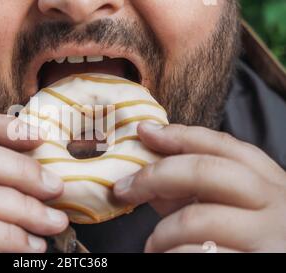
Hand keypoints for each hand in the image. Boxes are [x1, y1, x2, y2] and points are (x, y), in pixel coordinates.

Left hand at [114, 122, 285, 252]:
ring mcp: (271, 238)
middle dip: (155, 176)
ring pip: (194, 219)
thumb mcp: (224, 211)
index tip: (143, 131)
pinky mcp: (257, 264)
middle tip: (123, 190)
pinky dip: (170, 255)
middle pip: (206, 171)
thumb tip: (145, 174)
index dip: (179, 136)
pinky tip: (166, 258)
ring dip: (160, 234)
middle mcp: (276, 205)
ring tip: (154, 247)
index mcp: (269, 184)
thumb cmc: (244, 245)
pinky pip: (197, 254)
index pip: (223, 146)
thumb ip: (189, 191)